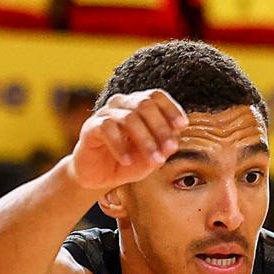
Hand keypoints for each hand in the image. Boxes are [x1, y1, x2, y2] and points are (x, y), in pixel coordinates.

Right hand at [70, 90, 187, 191]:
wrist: (98, 176)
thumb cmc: (128, 163)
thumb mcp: (152, 158)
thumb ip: (163, 148)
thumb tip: (174, 141)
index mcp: (138, 107)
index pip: (156, 96)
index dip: (170, 108)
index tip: (182, 126)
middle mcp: (121, 105)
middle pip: (144, 103)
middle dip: (161, 127)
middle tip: (170, 148)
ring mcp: (104, 114)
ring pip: (129, 117)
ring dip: (146, 140)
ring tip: (154, 160)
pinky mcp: (90, 127)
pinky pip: (107, 129)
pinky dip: (120, 146)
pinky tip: (127, 161)